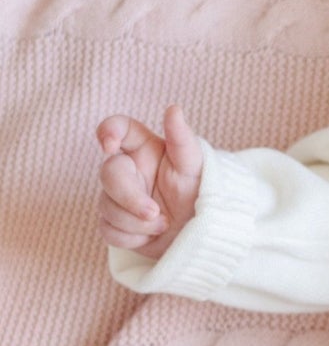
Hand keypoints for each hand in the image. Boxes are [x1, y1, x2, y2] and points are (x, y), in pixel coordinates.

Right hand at [96, 105, 202, 259]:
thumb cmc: (204, 194)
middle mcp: (128, 170)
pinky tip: (151, 237)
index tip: (109, 145)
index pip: (118, 127)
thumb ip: (182, 139)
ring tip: (165, 224)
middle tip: (156, 213)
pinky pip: (108, 230)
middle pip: (108, 174)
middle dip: (130, 198)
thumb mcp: (197, 167)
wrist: (205, 235)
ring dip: (137, 222)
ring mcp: (118, 197)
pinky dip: (132, 237)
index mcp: (145, 149)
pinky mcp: (115, 223)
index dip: (107, 130)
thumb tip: (173, 108)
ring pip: (106, 206)